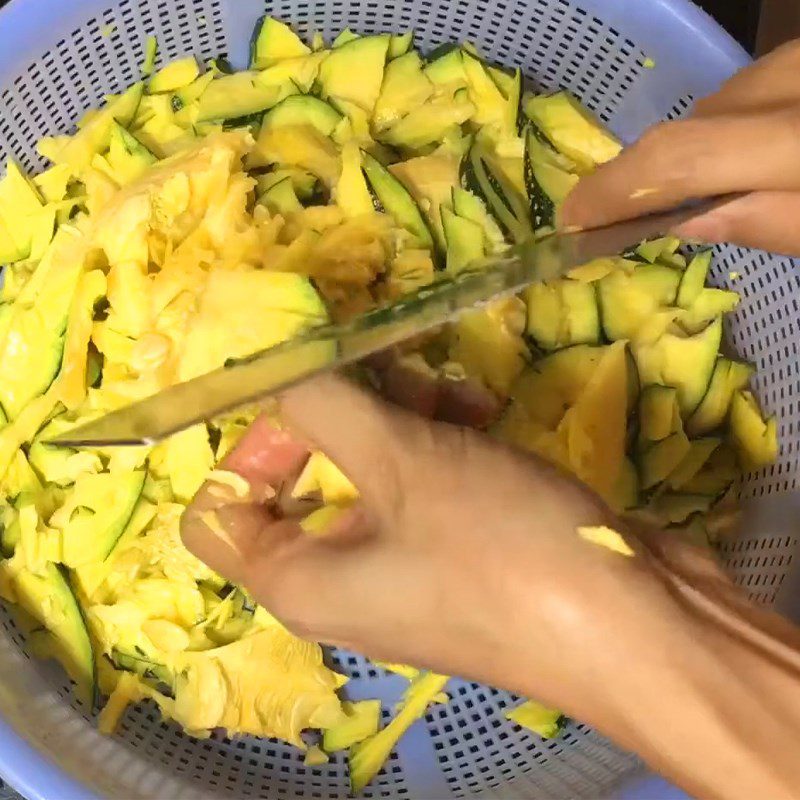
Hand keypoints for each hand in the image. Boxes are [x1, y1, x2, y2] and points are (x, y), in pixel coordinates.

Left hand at [180, 374, 627, 696]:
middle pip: (303, 476)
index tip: (306, 399)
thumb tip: (271, 358)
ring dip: (404, 416)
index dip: (249, 444)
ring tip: (456, 396)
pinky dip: (443, 442)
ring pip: (372, 468)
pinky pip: (424, 483)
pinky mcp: (459, 551)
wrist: (637, 626)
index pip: (218, 510)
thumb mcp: (402, 461)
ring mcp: (405, 568)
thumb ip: (322, 401)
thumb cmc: (500, 549)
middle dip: (344, 413)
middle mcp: (341, 582)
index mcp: (298, 582)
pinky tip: (486, 414)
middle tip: (392, 376)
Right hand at [563, 39, 799, 254]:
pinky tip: (742, 156)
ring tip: (700, 192)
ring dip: (691, 152)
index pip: (678, 160)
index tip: (573, 221)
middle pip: (685, 129)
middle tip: (620, 218)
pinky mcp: (796, 57)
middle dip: (645, 178)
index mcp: (797, 141)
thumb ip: (767, 224)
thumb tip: (683, 220)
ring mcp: (791, 61)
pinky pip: (742, 91)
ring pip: (711, 107)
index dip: (613, 190)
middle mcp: (783, 84)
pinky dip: (727, 128)